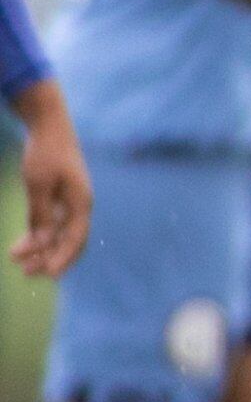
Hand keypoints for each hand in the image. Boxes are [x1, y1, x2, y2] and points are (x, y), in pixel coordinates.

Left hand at [13, 92, 88, 278]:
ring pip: (58, 234)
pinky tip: (23, 244)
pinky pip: (50, 224)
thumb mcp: (38, 183)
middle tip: (26, 273)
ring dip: (40, 249)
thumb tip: (41, 243)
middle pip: (69, 241)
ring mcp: (69, 203)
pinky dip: (38, 235)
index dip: (61, 258)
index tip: (47, 274)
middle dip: (49, 258)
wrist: (49, 126)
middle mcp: (78, 206)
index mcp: (80, 203)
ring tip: (18, 261)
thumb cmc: (45, 152)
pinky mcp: (58, 198)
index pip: (74, 238)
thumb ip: (40, 214)